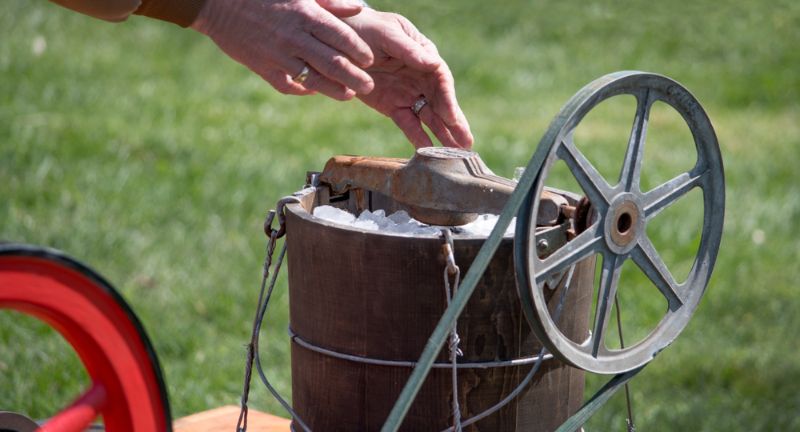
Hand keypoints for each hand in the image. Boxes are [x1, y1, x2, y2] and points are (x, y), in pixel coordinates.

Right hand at [191, 0, 375, 99]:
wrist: (218, 2)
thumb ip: (330, 1)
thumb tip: (358, 7)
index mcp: (306, 14)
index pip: (341, 37)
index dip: (359, 51)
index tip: (369, 60)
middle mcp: (294, 37)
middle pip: (333, 63)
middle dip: (355, 77)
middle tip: (369, 85)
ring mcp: (278, 55)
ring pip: (314, 79)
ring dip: (335, 90)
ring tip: (349, 95)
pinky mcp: (263, 68)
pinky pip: (289, 86)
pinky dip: (304, 90)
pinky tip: (315, 91)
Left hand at [343, 9, 472, 147]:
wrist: (338, 41)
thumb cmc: (367, 29)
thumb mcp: (387, 33)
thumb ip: (408, 49)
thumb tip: (432, 62)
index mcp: (424, 55)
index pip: (441, 79)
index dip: (448, 99)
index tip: (451, 116)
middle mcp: (421, 77)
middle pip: (441, 102)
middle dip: (454, 123)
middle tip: (467, 143)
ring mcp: (408, 94)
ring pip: (428, 117)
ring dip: (442, 134)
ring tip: (455, 154)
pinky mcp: (393, 107)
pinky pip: (408, 124)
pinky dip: (417, 137)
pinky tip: (428, 151)